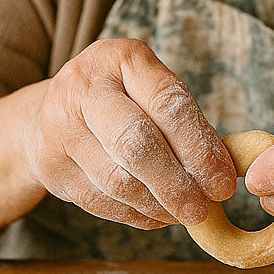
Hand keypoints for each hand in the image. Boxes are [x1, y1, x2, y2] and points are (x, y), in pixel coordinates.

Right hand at [22, 39, 234, 228]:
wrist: (53, 109)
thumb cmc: (121, 98)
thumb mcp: (150, 87)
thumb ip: (184, 119)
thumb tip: (223, 172)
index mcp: (120, 58)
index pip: (167, 105)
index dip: (199, 148)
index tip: (223, 182)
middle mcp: (83, 87)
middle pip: (135, 145)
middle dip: (176, 184)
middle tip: (202, 209)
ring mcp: (59, 127)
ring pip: (117, 181)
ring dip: (158, 205)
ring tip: (183, 213)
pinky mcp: (50, 166)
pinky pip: (100, 202)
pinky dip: (136, 215)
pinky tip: (158, 215)